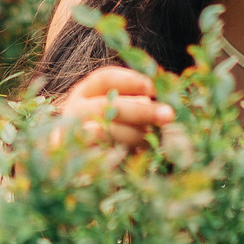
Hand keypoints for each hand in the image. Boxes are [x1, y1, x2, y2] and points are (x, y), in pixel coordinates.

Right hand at [49, 65, 175, 153]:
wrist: (77, 165)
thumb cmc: (110, 130)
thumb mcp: (117, 110)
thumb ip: (135, 103)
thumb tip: (162, 108)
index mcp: (85, 93)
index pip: (104, 79)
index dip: (130, 81)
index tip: (153, 88)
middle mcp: (76, 112)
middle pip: (106, 106)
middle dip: (140, 111)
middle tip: (168, 115)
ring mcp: (74, 136)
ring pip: (106, 132)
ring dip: (135, 135)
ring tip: (153, 139)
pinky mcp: (81, 161)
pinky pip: (104, 157)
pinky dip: (124, 156)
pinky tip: (138, 156)